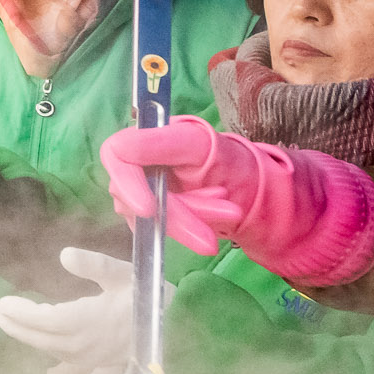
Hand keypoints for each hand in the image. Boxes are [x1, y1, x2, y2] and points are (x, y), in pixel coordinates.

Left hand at [0, 249, 138, 373]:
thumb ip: (96, 264)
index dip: (22, 314)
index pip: (46, 320)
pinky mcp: (95, 362)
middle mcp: (86, 343)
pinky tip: (35, 338)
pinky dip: (44, 347)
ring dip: (26, 336)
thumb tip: (64, 254)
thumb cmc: (148, 294)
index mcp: (91, 321)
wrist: (175, 325)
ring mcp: (91, 356)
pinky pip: (62, 359)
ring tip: (7, 321)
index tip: (2, 302)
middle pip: (42, 338)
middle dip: (15, 326)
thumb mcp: (125, 273)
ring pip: (49, 349)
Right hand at [101, 118, 373, 282]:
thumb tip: (120, 151)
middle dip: (177, 216)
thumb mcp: (199, 144)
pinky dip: (190, 230)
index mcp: (144, 139)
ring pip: (148, 219)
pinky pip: (160, 231)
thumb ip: (159, 141)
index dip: (128, 184)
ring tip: (229, 213)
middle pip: (135, 195)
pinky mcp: (154, 218)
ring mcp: (143, 194)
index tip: (150, 210)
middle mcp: (136, 167)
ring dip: (189, 223)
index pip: (117, 156)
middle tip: (210, 234)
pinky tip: (215, 222)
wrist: (256, 192)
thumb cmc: (229, 159)